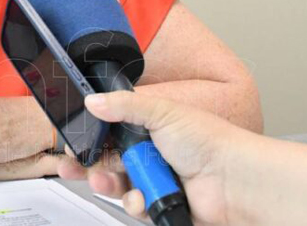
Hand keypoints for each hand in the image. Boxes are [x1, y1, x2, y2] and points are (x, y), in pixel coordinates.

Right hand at [58, 92, 254, 225]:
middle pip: (106, 160)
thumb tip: (93, 100)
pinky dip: (135, 203)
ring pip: (117, 185)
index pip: (108, 132)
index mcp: (149, 127)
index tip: (72, 144)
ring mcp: (154, 179)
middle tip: (75, 165)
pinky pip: (134, 206)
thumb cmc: (209, 141)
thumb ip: (123, 105)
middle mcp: (149, 153)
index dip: (89, 139)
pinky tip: (143, 196)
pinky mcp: (159, 203)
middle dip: (89, 164)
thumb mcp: (162, 112)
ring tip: (111, 180)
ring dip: (110, 184)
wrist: (233, 181)